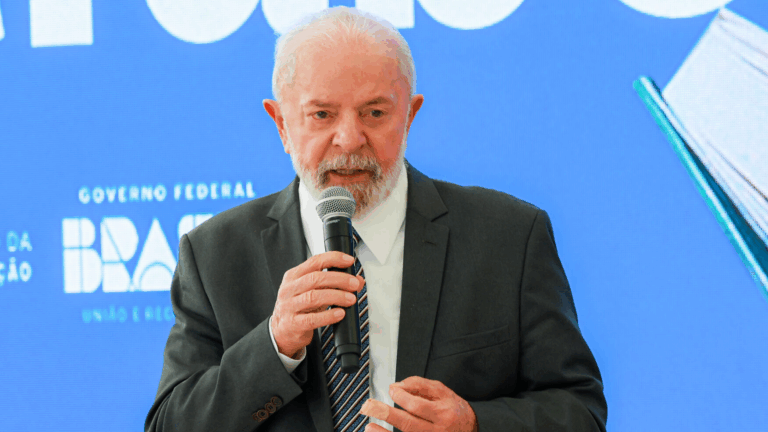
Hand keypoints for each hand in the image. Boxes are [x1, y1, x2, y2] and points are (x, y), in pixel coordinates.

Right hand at [271, 251, 364, 358]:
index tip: (349, 261)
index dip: (333, 259)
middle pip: (315, 278)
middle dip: (339, 279)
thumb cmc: (299, 308)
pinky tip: (339, 314)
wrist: (282, 331)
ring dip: (336, 296)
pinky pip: (312, 319)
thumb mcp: (315, 292)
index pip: (314, 261)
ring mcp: (289, 306)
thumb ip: (335, 284)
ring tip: (351, 299)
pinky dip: (328, 316)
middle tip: (354, 284)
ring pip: (313, 297)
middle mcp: (289, 289)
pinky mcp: (293, 324)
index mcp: (294, 276)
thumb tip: (358, 280)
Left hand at [360, 376, 477, 431]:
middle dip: (386, 414)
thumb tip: (399, 385)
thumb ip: (422, 386)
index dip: (401, 396)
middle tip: (368, 406)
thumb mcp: (444, 394)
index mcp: (443, 414)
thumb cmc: (456, 413)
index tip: (392, 390)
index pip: (418, 406)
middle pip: (408, 424)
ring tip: (369, 426)